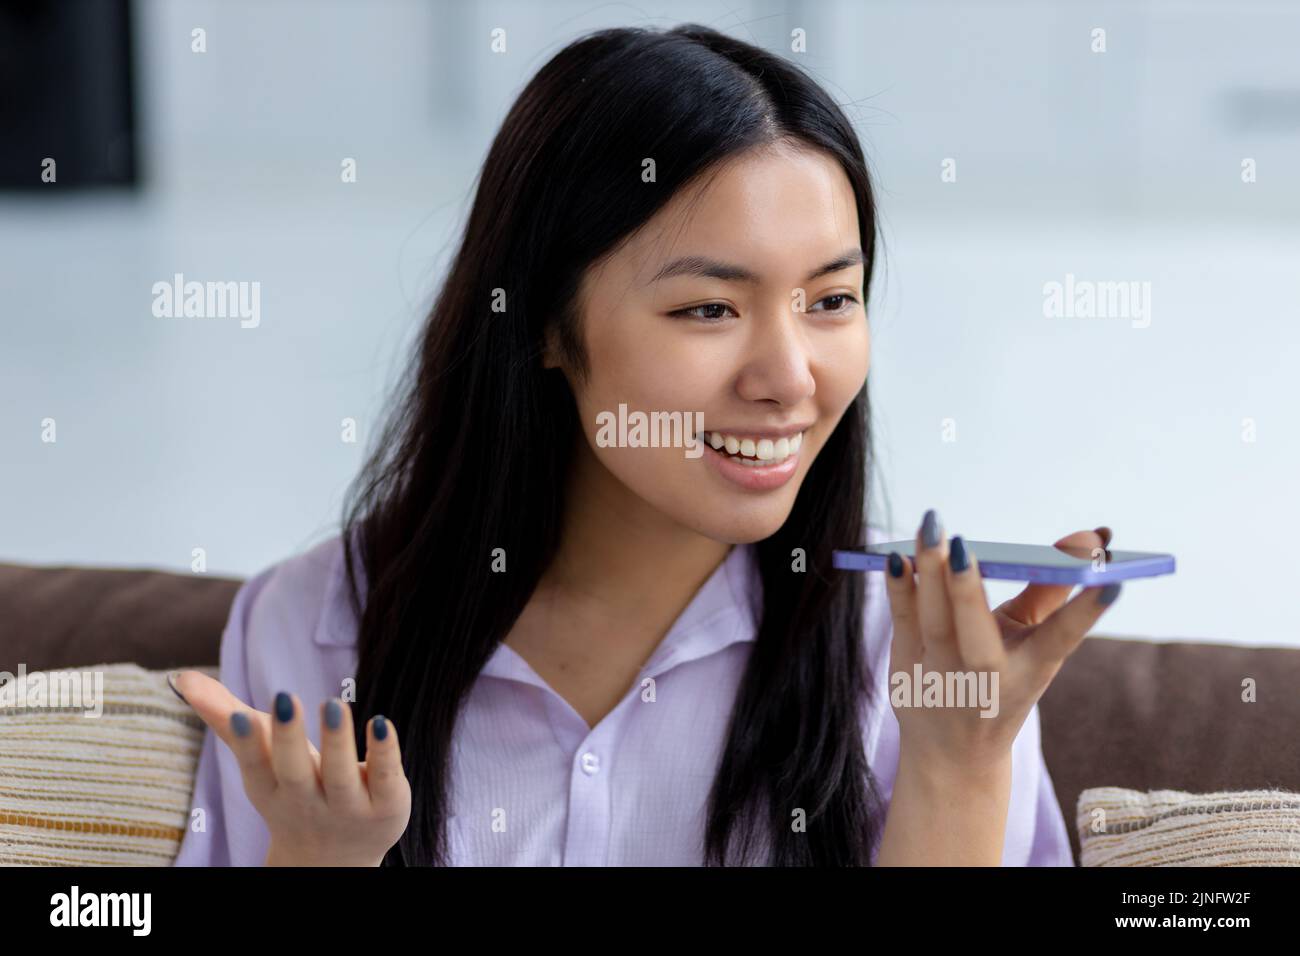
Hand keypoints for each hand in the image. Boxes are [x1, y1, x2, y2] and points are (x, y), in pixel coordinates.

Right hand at [172, 670, 410, 865]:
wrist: (335, 862)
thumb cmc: (294, 795)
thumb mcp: (260, 764)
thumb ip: (227, 718)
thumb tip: (182, 678)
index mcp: (271, 789)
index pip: (256, 766)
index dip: (248, 742)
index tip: (242, 714)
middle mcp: (306, 801)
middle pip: (294, 770)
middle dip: (289, 736)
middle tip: (285, 696)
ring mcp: (348, 807)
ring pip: (340, 774)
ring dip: (337, 740)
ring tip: (333, 704)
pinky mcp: (387, 806)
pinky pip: (386, 777)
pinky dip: (384, 752)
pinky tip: (381, 723)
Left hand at [882, 512, 1119, 777]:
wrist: (954, 754)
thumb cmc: (1000, 681)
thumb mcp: (1032, 646)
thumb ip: (1051, 592)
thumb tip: (1087, 538)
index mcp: (1032, 671)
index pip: (1062, 638)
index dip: (1085, 611)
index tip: (1109, 580)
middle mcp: (987, 679)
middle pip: (977, 638)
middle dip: (967, 591)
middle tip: (960, 543)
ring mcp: (942, 678)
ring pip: (934, 624)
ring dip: (929, 576)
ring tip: (929, 530)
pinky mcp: (906, 670)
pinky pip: (902, 623)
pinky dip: (900, 590)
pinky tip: (897, 558)